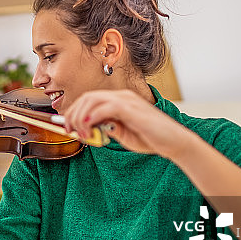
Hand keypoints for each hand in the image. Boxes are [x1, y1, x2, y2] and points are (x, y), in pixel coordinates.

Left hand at [62, 89, 192, 159]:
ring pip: (93, 100)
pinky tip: (89, 129)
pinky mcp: (132, 109)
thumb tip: (89, 126)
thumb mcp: (122, 134)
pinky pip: (106, 108)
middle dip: (73, 114)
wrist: (174, 142)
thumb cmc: (151, 138)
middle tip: (69, 131)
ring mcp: (127, 101)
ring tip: (79, 133)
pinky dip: (93, 117)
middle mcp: (122, 96)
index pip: (89, 99)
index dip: (74, 111)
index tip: (67, 127)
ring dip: (80, 116)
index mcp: (119, 100)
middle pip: (87, 97)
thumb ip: (107, 127)